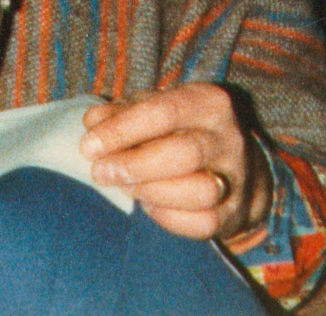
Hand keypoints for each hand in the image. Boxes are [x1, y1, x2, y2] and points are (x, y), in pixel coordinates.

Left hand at [81, 83, 271, 240]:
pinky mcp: (235, 213)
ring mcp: (236, 178)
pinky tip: (149, 204)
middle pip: (184, 154)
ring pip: (199, 192)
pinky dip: (168, 217)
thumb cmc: (180, 129)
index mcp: (208, 103)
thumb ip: (120, 112)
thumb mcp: (152, 107)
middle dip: (134, 166)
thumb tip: (92, 123)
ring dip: (152, 191)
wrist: (236, 164)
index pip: (163, 112)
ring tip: (126, 186)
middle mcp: (229, 139)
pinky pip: (203, 223)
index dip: (122, 130)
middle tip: (100, 172)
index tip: (89, 146)